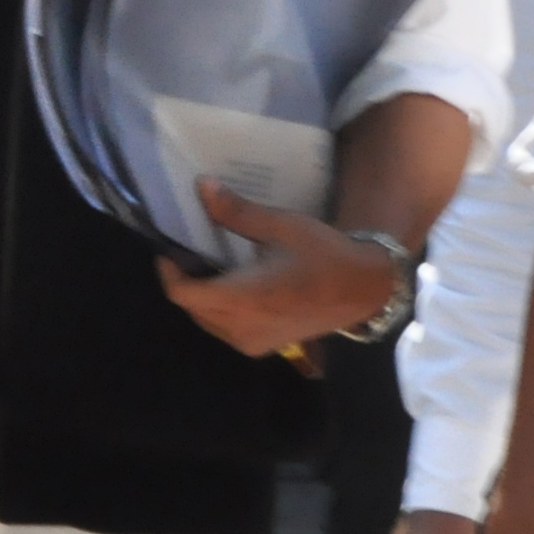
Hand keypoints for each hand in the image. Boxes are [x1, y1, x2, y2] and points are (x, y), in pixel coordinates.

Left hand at [159, 181, 400, 356]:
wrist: (364, 289)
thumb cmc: (323, 255)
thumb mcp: (280, 226)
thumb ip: (235, 212)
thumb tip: (201, 186)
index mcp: (240, 298)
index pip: (182, 293)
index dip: (169, 271)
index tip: (171, 249)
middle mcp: (240, 327)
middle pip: (192, 307)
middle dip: (187, 281)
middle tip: (193, 254)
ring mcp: (252, 341)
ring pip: (207, 321)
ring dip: (203, 297)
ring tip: (213, 269)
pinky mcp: (264, 346)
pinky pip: (227, 330)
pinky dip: (221, 311)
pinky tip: (236, 289)